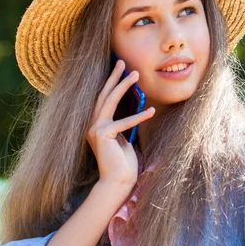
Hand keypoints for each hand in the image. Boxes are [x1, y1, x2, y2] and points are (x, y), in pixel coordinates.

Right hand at [86, 59, 154, 190]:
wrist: (117, 183)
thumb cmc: (123, 164)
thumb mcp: (125, 139)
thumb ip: (124, 125)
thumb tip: (135, 109)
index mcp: (96, 126)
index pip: (104, 100)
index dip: (111, 83)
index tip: (119, 69)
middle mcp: (92, 125)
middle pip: (104, 95)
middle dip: (114, 77)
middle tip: (122, 62)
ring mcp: (95, 129)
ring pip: (111, 101)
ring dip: (124, 85)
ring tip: (135, 74)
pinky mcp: (103, 135)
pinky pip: (124, 122)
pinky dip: (139, 116)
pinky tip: (151, 110)